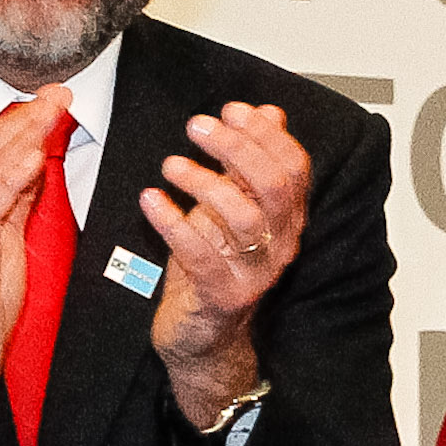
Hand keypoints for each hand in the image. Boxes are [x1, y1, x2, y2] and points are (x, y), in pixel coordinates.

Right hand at [0, 86, 70, 417]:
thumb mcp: (4, 249)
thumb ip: (16, 207)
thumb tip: (38, 165)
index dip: (22, 122)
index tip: (53, 98)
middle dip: (26, 119)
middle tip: (60, 91)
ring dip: (23, 137)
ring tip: (51, 110)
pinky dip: (10, 178)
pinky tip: (32, 157)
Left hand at [143, 101, 310, 424]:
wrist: (202, 334)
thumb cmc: (212, 266)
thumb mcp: (230, 207)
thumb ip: (248, 163)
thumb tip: (269, 112)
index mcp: (287, 218)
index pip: (294, 167)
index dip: (265, 134)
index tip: (232, 110)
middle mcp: (281, 244)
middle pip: (274, 186)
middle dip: (236, 148)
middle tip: (198, 127)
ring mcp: (256, 273)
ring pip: (246, 219)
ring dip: (205, 182)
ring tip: (171, 164)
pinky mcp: (224, 296)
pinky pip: (202, 256)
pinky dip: (174, 223)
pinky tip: (151, 199)